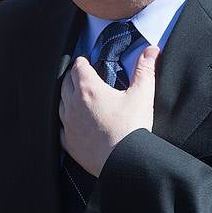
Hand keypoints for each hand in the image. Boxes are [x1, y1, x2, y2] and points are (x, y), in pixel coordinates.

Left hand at [59, 45, 159, 175]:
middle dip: (73, 76)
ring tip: (76, 95)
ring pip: (60, 103)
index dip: (82, 62)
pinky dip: (65, 120)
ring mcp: (68, 123)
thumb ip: (145, 70)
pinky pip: (60, 126)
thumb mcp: (142, 95)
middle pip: (65, 83)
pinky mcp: (68, 141)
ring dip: (67, 97)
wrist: (124, 161)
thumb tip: (151, 50)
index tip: (86, 61)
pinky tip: (71, 121)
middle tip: (80, 75)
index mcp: (89, 89)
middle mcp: (73, 104)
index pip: (78, 68)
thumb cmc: (132, 128)